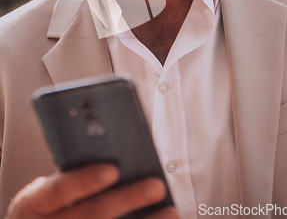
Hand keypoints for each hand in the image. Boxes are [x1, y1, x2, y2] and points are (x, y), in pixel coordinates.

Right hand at [6, 163, 177, 218]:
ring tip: (170, 211)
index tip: (113, 169)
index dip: (85, 180)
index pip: (57, 191)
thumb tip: (117, 156)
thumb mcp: (45, 192)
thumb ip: (72, 176)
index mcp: (32, 205)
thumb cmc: (46, 210)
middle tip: (156, 186)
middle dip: (126, 200)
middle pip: (90, 215)